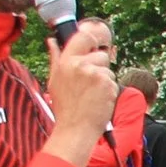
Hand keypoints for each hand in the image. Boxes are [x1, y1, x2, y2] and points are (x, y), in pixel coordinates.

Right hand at [42, 21, 118, 153]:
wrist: (75, 128)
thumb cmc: (65, 107)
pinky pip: (114, 82)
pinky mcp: (107, 85)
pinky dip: (110, 91)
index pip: (82, 38)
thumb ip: (56, 58)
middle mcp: (80, 65)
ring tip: (93, 94)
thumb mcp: (55, 80)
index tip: (95, 44)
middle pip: (101, 55)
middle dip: (100, 67)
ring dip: (105, 81)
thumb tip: (51, 41)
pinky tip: (100, 100)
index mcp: (66, 61)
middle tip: (91, 84)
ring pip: (109, 70)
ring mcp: (95, 74)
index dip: (92, 38)